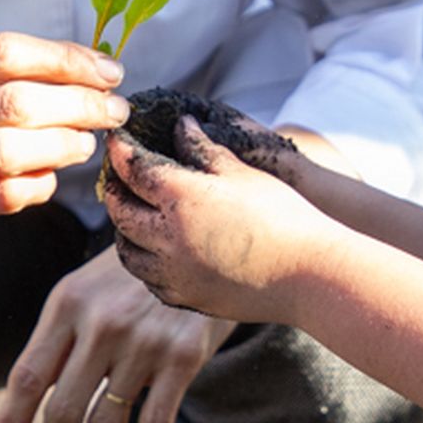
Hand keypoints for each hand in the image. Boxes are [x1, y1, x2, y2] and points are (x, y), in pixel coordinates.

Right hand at [0, 31, 128, 281]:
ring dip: (62, 144)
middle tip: (113, 110)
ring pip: (9, 150)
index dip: (65, 59)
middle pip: (13, 100)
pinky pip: (6, 195)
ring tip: (86, 143)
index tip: (107, 71)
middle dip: (78, 102)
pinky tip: (49, 178)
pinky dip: (40, 184)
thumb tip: (91, 70)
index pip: (2, 53)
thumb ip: (5, 82)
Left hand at [0, 242, 232, 422]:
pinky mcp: (183, 357)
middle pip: (63, 407)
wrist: (200, 243)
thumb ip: (59, 337)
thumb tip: (30, 403)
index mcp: (67, 305)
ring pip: (107, 420)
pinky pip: (156, 421)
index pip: (27, 377)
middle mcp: (101, 324)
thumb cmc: (130, 278)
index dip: (12, 422)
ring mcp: (144, 342)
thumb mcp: (85, 290)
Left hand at [102, 118, 334, 322]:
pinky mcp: (186, 298)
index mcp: (181, 198)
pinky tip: (156, 252)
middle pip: (120, 210)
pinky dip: (145, 261)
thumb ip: (203, 147)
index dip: (121, 151)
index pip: (134, 169)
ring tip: (132, 216)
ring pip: (128, 251)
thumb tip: (180, 125)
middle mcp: (168, 237)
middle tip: (115, 177)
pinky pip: (150, 279)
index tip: (117, 141)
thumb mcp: (241, 171)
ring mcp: (174, 273)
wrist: (308, 274)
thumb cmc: (282, 215)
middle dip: (113, 190)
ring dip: (124, 230)